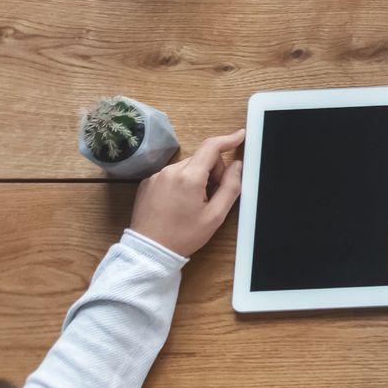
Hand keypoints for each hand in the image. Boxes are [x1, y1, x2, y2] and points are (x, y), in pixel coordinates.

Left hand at [128, 130, 244, 257]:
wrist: (149, 251)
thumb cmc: (183, 235)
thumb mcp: (215, 215)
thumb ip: (231, 187)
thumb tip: (238, 166)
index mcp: (189, 177)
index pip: (212, 147)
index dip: (229, 139)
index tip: (240, 136)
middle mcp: (170, 171)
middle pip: (201, 159)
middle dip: (213, 172)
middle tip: (213, 197)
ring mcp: (156, 177)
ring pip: (187, 167)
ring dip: (197, 178)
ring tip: (194, 204)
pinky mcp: (147, 184)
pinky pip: (172, 175)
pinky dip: (181, 183)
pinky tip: (179, 204)